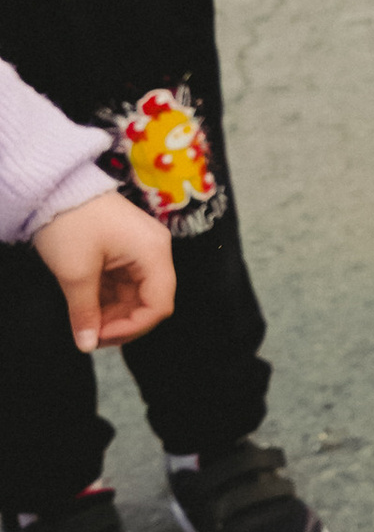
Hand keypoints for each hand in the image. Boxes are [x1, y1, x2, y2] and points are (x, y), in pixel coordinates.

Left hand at [31, 189, 173, 352]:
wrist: (56, 187)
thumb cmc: (71, 222)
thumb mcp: (75, 273)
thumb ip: (85, 312)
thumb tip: (87, 344)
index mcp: (153, 253)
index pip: (159, 304)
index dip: (133, 327)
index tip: (101, 336)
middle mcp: (154, 251)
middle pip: (149, 301)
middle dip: (121, 323)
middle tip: (90, 335)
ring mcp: (140, 250)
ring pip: (135, 295)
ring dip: (112, 313)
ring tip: (85, 322)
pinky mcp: (125, 250)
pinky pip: (123, 283)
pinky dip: (106, 299)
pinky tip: (86, 307)